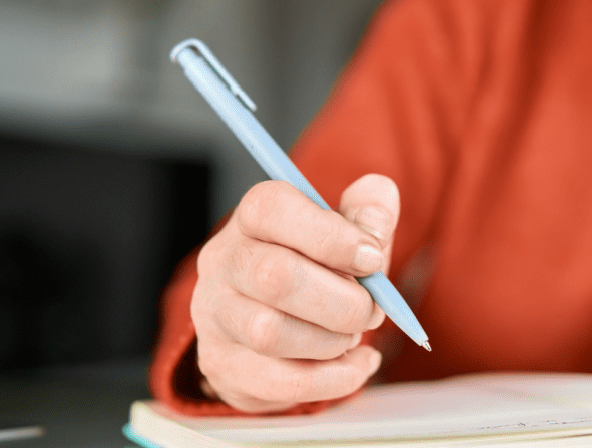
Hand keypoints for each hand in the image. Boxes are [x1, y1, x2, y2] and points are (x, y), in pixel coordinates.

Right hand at [191, 174, 398, 411]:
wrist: (279, 320)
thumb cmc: (318, 265)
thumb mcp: (348, 228)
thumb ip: (369, 211)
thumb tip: (376, 221)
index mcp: (252, 216)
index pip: (272, 210)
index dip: (331, 236)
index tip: (372, 259)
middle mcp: (223, 261)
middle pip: (275, 278)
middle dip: (342, 301)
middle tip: (371, 310)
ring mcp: (215, 315)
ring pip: (271, 333)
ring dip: (332, 341)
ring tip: (352, 336)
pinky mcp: (222, 364)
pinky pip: (279, 381)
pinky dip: (333, 378)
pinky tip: (356, 364)